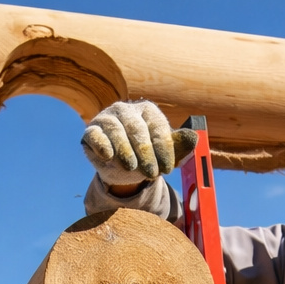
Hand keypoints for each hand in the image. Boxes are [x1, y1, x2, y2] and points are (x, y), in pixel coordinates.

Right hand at [81, 100, 198, 188]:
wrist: (121, 168)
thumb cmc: (146, 157)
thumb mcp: (164, 154)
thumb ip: (179, 147)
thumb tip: (193, 138)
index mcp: (148, 111)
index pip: (157, 126)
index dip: (164, 148)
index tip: (168, 169)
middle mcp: (126, 110)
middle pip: (136, 128)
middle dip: (145, 152)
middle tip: (152, 172)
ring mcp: (107, 119)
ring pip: (116, 131)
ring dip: (125, 150)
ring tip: (131, 168)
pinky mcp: (91, 131)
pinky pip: (94, 134)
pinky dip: (102, 144)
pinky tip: (108, 156)